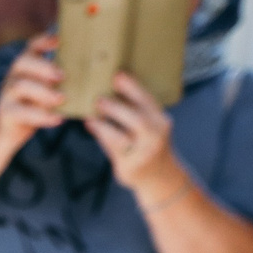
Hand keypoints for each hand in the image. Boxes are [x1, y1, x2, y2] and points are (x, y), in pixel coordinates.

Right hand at [0, 34, 64, 142]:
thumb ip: (62, 80)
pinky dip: (41, 116)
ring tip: (61, 98)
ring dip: (43, 91)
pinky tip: (57, 119)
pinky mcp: (6, 113)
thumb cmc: (35, 107)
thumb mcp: (47, 90)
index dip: (43, 40)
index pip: (32, 46)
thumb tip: (95, 73)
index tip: (59, 40)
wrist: (10, 132)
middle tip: (62, 76)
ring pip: (20, 85)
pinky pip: (21, 112)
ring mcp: (7, 94)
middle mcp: (14, 75)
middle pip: (22, 62)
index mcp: (27, 66)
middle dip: (43, 67)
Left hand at [89, 69, 176, 193]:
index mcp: (162, 121)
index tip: (118, 75)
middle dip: (117, 106)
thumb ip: (134, 113)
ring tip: (91, 113)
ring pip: (121, 136)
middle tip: (98, 98)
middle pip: (137, 118)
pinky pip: (112, 149)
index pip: (148, 101)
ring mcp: (143, 153)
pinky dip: (101, 135)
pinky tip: (91, 125)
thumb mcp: (150, 127)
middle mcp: (156, 136)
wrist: (160, 178)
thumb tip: (109, 92)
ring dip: (104, 123)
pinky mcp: (129, 166)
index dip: (133, 87)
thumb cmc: (149, 145)